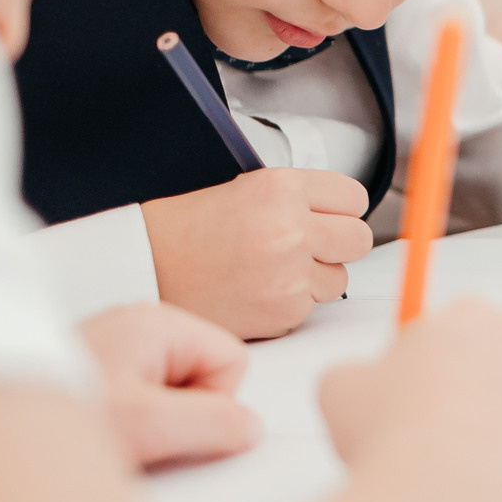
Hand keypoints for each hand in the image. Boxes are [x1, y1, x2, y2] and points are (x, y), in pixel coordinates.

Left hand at [76, 302, 259, 471]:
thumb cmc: (49, 418)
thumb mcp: (147, 426)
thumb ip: (213, 423)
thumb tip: (250, 425)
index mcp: (157, 322)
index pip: (232, 360)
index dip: (213, 404)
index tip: (171, 423)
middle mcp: (138, 327)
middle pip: (203, 377)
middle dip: (179, 417)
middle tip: (136, 431)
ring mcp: (115, 350)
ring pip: (170, 394)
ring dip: (150, 424)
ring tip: (111, 434)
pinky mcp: (97, 375)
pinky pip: (139, 401)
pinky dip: (128, 425)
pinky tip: (100, 435)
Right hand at [142, 169, 372, 339]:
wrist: (143, 268)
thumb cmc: (186, 229)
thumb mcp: (246, 189)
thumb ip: (298, 198)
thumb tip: (341, 213)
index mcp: (282, 189)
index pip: (355, 198)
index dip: (340, 211)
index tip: (325, 218)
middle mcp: (291, 229)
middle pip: (358, 240)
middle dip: (337, 246)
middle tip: (306, 248)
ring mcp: (290, 274)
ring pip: (339, 280)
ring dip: (315, 280)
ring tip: (272, 272)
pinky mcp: (282, 312)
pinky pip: (310, 310)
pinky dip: (289, 306)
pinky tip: (256, 293)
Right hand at [320, 298, 501, 501]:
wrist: (451, 498)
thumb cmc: (397, 441)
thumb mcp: (339, 390)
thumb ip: (358, 373)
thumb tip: (362, 383)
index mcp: (469, 315)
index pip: (455, 325)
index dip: (434, 362)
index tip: (421, 391)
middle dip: (481, 387)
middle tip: (445, 433)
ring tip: (474, 467)